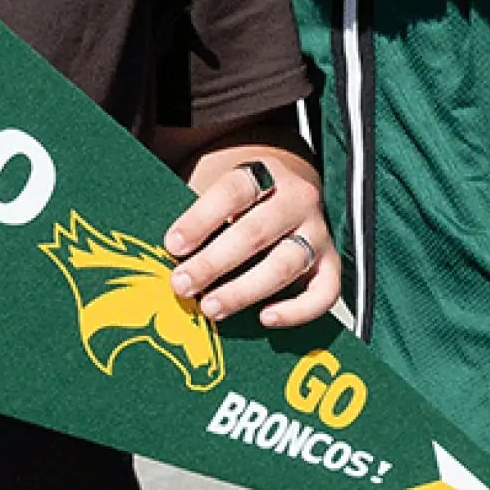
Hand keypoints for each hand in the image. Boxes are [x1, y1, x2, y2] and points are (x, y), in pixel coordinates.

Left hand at [163, 142, 339, 329]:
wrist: (286, 183)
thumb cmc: (237, 195)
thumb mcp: (215, 182)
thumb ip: (195, 210)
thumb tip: (158, 247)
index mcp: (264, 171)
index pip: (234, 191)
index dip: (202, 218)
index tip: (172, 244)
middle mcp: (297, 198)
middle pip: (256, 231)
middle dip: (214, 262)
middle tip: (182, 285)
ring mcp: (318, 231)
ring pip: (286, 264)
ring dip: (245, 290)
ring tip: (211, 307)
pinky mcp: (331, 263)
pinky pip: (325, 292)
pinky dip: (298, 310)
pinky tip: (266, 318)